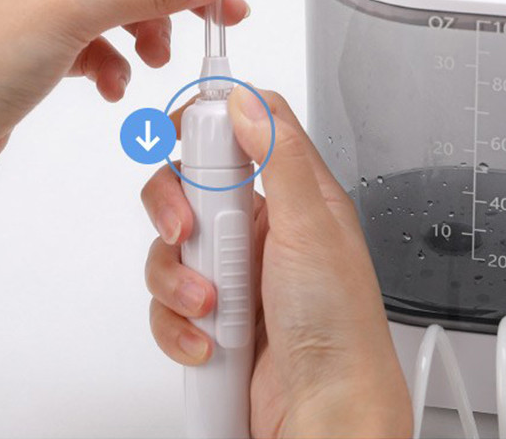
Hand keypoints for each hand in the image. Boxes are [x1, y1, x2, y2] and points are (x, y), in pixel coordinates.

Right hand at [141, 87, 412, 438]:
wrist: (324, 415)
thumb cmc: (339, 327)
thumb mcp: (313, 228)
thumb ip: (278, 158)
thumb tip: (246, 100)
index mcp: (294, 192)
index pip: (242, 128)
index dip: (205, 123)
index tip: (175, 131)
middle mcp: (261, 226)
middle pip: (190, 183)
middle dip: (174, 207)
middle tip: (184, 229)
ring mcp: (234, 270)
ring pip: (170, 245)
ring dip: (178, 278)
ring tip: (210, 305)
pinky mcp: (212, 314)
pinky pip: (166, 301)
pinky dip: (177, 322)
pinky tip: (207, 340)